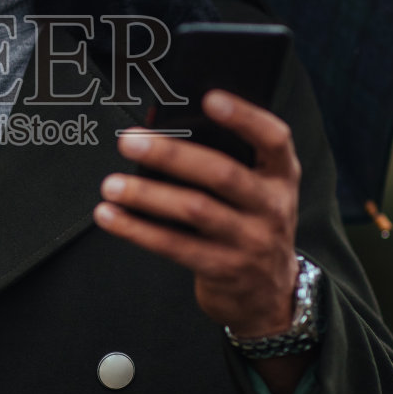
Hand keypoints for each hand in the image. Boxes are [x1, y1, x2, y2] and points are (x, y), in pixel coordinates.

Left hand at [95, 90, 300, 338]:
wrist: (270, 295)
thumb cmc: (252, 226)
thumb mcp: (256, 192)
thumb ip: (226, 160)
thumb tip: (161, 126)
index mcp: (281, 176)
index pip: (273, 138)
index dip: (244, 117)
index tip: (209, 98)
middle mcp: (271, 206)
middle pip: (222, 174)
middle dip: (171, 154)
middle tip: (130, 142)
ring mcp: (250, 241)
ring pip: (194, 210)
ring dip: (146, 194)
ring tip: (113, 185)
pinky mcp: (224, 269)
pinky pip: (175, 246)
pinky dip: (137, 229)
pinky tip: (111, 216)